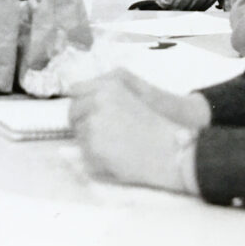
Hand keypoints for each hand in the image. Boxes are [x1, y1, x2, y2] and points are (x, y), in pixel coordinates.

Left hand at [69, 72, 191, 191]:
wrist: (171, 149)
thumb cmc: (159, 123)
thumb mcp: (138, 91)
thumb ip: (109, 88)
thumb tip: (81, 94)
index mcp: (107, 86)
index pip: (76, 90)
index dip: (81, 103)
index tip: (85, 113)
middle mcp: (96, 101)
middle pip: (73, 113)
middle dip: (82, 123)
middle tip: (99, 135)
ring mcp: (92, 125)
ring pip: (79, 135)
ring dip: (90, 141)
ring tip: (115, 147)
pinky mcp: (92, 147)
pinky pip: (84, 154)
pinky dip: (95, 158)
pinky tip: (116, 159)